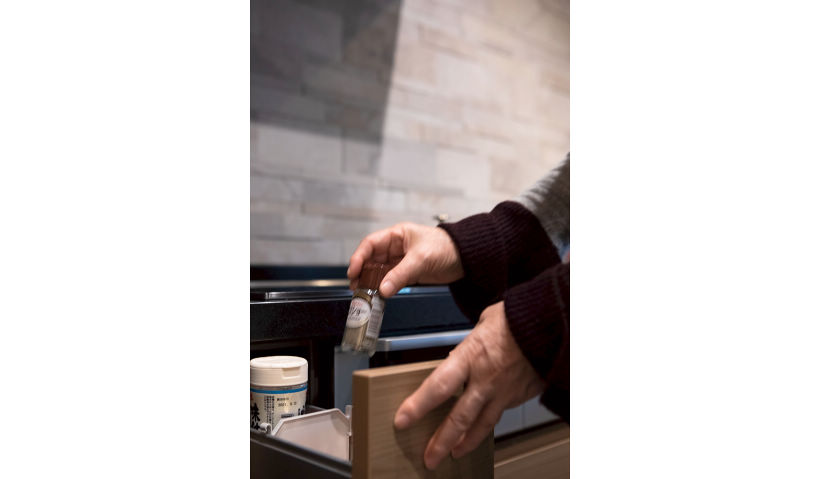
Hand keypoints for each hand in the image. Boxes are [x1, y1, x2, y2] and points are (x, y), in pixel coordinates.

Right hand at [347, 222, 463, 296]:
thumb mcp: (421, 259)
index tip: (353, 271)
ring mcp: (401, 261)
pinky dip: (384, 287)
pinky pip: (391, 280)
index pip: (370, 244)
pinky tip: (380, 294)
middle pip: (372, 259)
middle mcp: (396, 247)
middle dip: (362, 272)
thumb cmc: (447, 247)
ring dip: (372, 282)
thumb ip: (401, 274)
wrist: (465, 258)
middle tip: (356, 286)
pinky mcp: (408, 273)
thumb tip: (383, 289)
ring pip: (380, 271)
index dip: (359, 257)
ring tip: (365, 293)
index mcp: (397, 235)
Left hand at [393, 302, 545, 469]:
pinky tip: (478, 433)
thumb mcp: (484, 322)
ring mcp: (504, 391)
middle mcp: (486, 379)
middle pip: (459, 417)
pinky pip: (498, 415)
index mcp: (471, 356)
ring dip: (464, 443)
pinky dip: (486, 427)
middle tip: (429, 458)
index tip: (403, 419)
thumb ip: (469, 344)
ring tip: (453, 454)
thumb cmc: (518, 317)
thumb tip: (462, 353)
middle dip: (441, 441)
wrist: (551, 324)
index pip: (438, 386)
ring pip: (481, 425)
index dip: (418, 406)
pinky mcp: (519, 396)